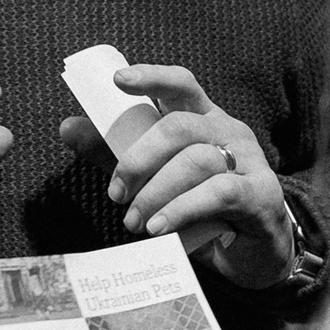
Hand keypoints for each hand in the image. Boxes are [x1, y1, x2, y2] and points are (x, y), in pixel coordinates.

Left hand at [55, 63, 294, 290]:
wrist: (255, 251)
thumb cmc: (203, 207)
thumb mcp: (157, 177)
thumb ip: (118, 154)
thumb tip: (68, 127)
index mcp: (204, 119)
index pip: (181, 85)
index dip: (152, 77)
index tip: (118, 80)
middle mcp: (229, 131)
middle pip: (179, 127)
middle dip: (138, 159)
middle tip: (116, 194)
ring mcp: (250, 160)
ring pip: (197, 161)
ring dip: (156, 193)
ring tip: (134, 221)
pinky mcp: (262, 194)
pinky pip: (219, 192)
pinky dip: (182, 209)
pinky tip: (160, 227)